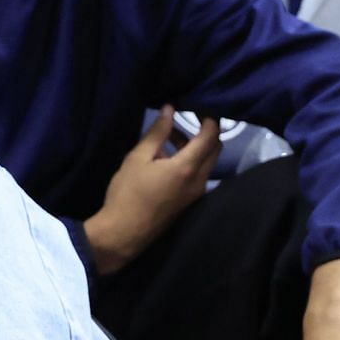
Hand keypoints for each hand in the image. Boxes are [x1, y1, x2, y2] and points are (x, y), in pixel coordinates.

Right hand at [82, 106, 221, 274]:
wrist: (124, 233)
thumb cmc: (127, 193)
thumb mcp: (137, 159)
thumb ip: (156, 133)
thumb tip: (170, 110)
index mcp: (188, 166)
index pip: (211, 135)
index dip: (208, 117)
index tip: (196, 106)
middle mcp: (200, 179)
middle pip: (215, 148)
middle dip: (204, 131)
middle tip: (184, 120)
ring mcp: (197, 193)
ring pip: (206, 162)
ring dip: (194, 147)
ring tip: (165, 139)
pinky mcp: (189, 201)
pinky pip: (199, 175)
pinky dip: (189, 162)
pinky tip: (164, 160)